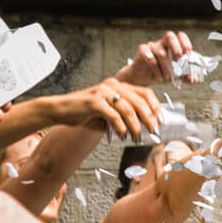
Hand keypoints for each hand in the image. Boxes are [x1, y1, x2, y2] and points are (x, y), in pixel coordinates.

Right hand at [43, 78, 160, 139]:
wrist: (61, 110)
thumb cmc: (85, 113)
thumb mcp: (108, 112)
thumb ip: (123, 116)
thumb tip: (143, 129)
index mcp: (118, 85)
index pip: (144, 92)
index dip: (155, 106)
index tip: (161, 120)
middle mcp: (112, 85)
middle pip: (139, 101)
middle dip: (149, 118)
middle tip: (153, 131)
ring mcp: (103, 92)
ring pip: (128, 109)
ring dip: (135, 125)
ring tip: (136, 137)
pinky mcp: (94, 102)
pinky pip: (113, 115)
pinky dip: (120, 127)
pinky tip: (122, 135)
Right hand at [115, 30, 195, 85]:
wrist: (144, 79)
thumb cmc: (161, 73)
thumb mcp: (176, 76)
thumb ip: (186, 76)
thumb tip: (196, 79)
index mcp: (172, 45)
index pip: (180, 36)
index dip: (185, 43)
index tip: (188, 54)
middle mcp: (162, 43)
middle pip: (170, 36)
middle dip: (176, 50)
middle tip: (178, 63)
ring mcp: (151, 46)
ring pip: (161, 52)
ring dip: (167, 67)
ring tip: (168, 76)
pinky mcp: (142, 52)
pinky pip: (150, 58)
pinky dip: (157, 70)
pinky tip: (159, 77)